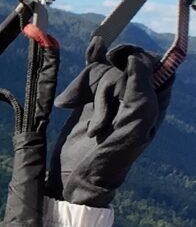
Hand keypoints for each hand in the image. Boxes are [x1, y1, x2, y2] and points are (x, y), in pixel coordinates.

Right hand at [46, 43, 167, 207]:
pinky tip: (93, 48)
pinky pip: (94, 70)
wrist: (76, 178)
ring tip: (72, 104)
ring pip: (106, 68)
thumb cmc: (110, 158)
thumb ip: (140, 93)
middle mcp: (134, 98)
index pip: (155, 66)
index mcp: (152, 105)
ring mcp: (112, 98)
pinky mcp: (91, 100)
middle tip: (94, 98)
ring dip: (88, 80)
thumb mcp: (132, 127)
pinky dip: (92, 58)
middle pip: (125, 65)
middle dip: (107, 76)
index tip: (119, 62)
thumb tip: (133, 60)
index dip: (138, 59)